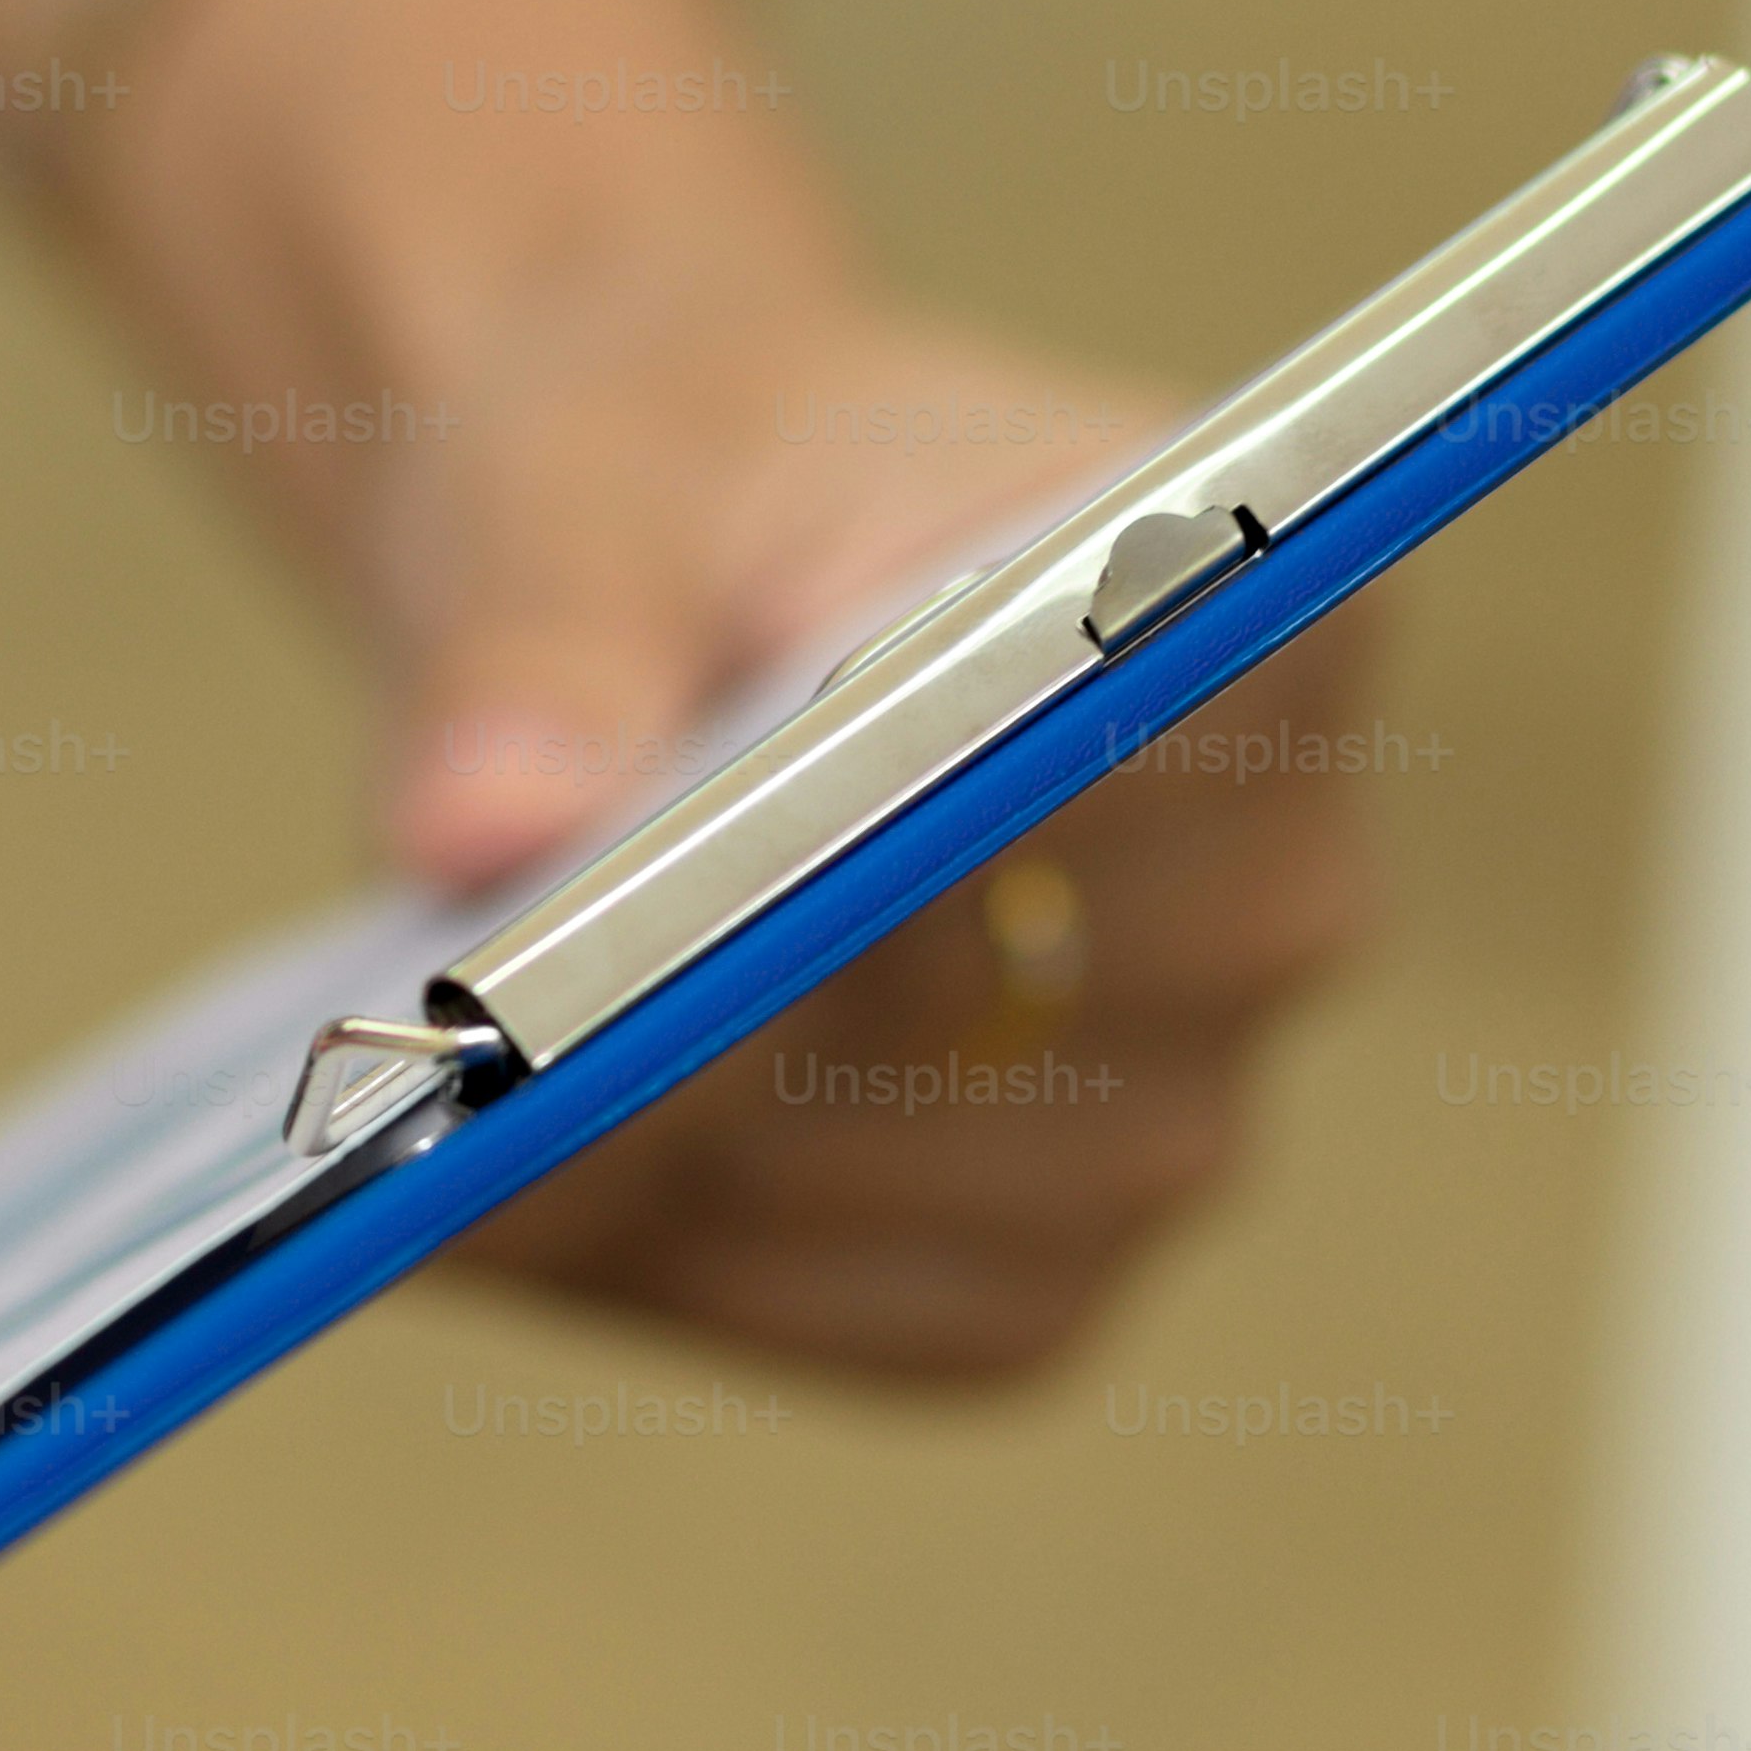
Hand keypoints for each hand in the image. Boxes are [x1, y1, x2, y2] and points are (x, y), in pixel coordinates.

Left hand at [0, 0, 1386, 1380]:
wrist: (627, 500)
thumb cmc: (618, 422)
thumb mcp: (552, 452)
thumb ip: (539, 622)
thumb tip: (503, 846)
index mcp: (1262, 575)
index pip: (1197, 740)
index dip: (965, 837)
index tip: (715, 868)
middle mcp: (1296, 837)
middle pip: (1100, 1033)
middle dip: (771, 1055)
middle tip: (476, 1053)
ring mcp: (1210, 1063)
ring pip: (1013, 1225)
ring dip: (711, 1205)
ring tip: (454, 1121)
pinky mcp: (1064, 1225)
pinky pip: (925, 1328)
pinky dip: (712, 1292)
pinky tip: (533, 1204)